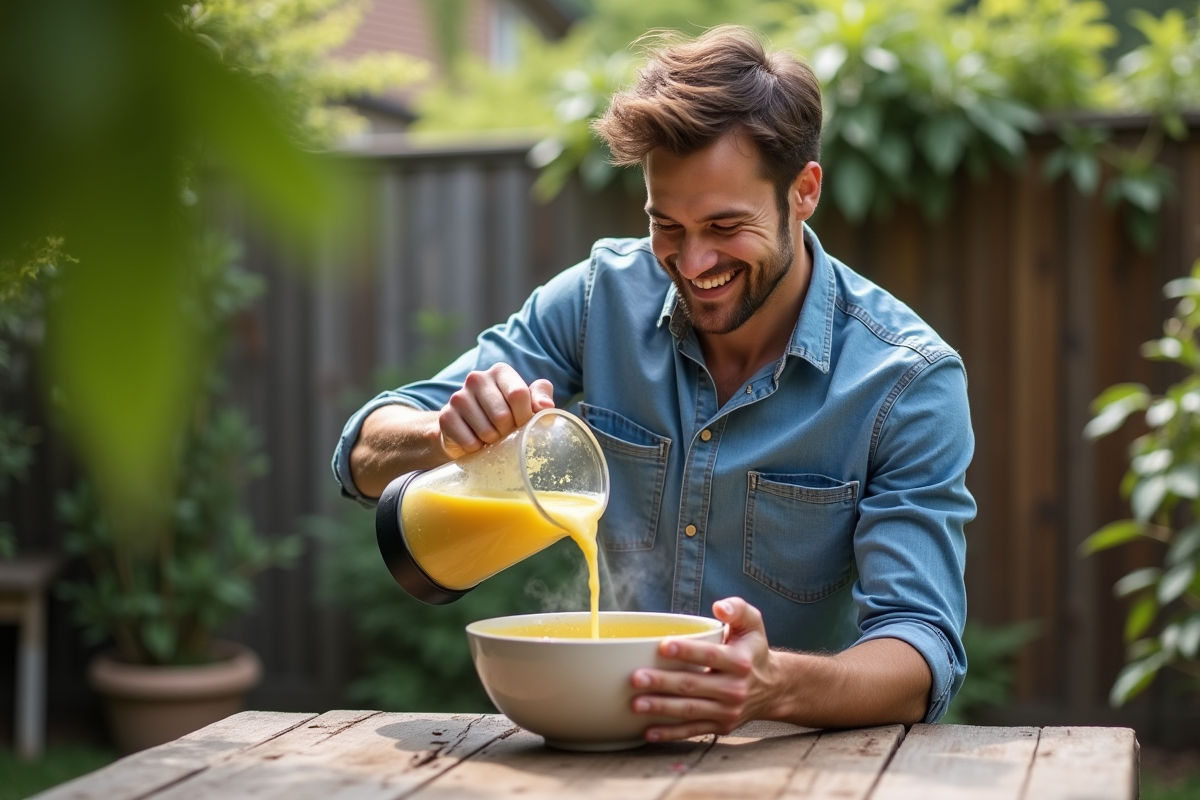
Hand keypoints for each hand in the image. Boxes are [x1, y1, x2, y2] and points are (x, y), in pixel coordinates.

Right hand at [439, 363, 554, 458]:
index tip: (523, 425)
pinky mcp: (446, 416)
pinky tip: (476, 442)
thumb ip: (540, 398)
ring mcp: (458, 397)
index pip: (518, 394)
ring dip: (493, 442)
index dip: (525, 416)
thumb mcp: (527, 404)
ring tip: (491, 437)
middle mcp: (477, 378)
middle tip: (506, 433)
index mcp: (500, 371)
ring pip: (486, 431)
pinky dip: (477, 449)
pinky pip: (469, 442)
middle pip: (502, 415)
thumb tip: (546, 406)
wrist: (469, 430)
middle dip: (509, 432)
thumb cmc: (506, 415)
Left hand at [630, 597, 778, 741]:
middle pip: (693, 685)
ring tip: (636, 704)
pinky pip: (693, 731)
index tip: (663, 646)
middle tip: (636, 678)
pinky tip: (648, 731)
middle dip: (662, 683)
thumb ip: (737, 609)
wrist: (773, 688)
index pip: (710, 655)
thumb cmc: (753, 650)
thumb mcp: (752, 624)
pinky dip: (670, 733)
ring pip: (690, 710)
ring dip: (661, 708)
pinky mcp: (721, 727)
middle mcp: (734, 688)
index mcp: (739, 661)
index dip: (687, 651)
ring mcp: (727, 711)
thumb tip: (719, 607)